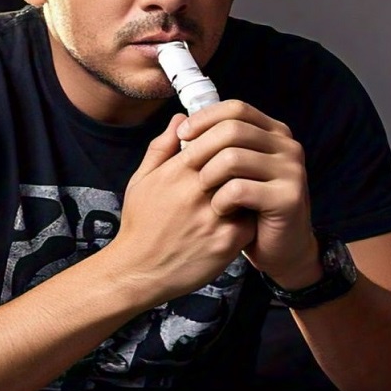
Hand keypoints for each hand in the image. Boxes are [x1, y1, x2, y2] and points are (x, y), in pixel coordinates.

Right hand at [108, 113, 256, 305]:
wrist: (138, 272)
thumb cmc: (139, 224)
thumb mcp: (141, 180)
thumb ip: (162, 147)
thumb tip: (181, 119)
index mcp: (176, 173)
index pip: (214, 138)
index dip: (225, 139)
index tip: (228, 145)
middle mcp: (197, 193)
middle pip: (235, 160)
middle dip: (243, 160)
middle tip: (246, 164)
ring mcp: (214, 218)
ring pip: (248, 188)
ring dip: (251, 186)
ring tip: (249, 189)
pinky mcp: (227, 243)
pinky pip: (252, 219)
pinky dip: (252, 215)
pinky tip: (245, 216)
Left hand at [174, 100, 316, 284]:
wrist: (278, 250)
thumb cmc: (245, 208)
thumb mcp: (223, 172)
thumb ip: (200, 144)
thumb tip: (176, 119)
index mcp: (272, 132)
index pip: (235, 108)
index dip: (204, 118)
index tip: (182, 135)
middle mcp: (286, 146)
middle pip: (232, 129)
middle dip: (200, 148)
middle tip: (184, 169)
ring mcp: (291, 170)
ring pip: (233, 157)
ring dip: (208, 176)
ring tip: (203, 193)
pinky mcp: (288, 198)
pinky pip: (239, 189)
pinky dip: (220, 200)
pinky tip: (219, 210)